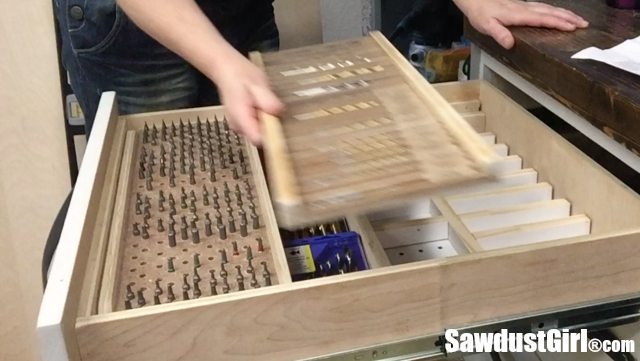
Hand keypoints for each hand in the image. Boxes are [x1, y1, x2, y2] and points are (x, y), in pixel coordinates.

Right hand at [211, 49, 283, 144]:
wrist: (226, 70)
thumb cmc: (240, 75)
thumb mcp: (258, 83)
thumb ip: (267, 99)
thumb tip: (277, 111)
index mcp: (241, 118)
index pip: (258, 139)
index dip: (272, 137)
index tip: (280, 128)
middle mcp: (239, 126)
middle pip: (263, 137)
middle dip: (271, 124)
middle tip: (268, 106)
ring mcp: (240, 126)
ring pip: (261, 132)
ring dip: (267, 120)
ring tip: (261, 102)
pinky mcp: (243, 125)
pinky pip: (259, 126)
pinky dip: (263, 117)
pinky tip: (258, 105)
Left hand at [454, 0, 588, 48]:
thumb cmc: (480, 13)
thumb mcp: (486, 26)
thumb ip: (499, 34)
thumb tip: (510, 44)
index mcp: (518, 14)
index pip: (543, 19)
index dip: (558, 23)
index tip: (572, 28)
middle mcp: (524, 8)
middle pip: (551, 11)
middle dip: (569, 17)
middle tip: (584, 24)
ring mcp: (524, 5)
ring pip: (549, 8)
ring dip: (565, 13)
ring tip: (578, 19)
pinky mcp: (522, 5)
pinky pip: (543, 7)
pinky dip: (555, 10)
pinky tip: (559, 13)